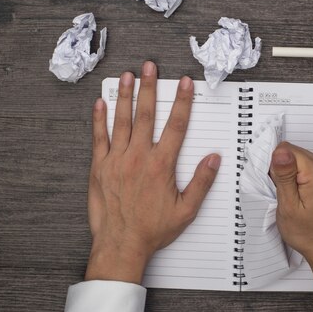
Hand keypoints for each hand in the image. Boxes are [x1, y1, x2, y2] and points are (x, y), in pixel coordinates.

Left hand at [85, 61, 220, 283]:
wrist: (121, 244)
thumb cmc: (152, 229)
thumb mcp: (186, 210)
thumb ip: (201, 183)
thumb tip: (213, 160)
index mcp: (161, 166)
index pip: (176, 126)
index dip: (183, 102)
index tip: (185, 84)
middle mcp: (138, 158)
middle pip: (147, 115)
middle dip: (150, 88)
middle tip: (150, 68)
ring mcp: (116, 160)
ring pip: (122, 121)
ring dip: (127, 96)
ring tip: (129, 77)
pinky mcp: (100, 167)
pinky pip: (99, 137)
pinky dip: (99, 119)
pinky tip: (101, 104)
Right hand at [270, 142, 312, 311]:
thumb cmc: (308, 233)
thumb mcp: (288, 206)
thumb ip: (284, 176)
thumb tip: (279, 152)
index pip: (286, 149)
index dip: (275, 167)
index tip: (277, 186)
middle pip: (291, 152)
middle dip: (281, 170)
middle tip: (285, 194)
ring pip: (296, 158)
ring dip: (288, 174)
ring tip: (292, 196)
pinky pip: (303, 165)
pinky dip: (295, 177)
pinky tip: (298, 194)